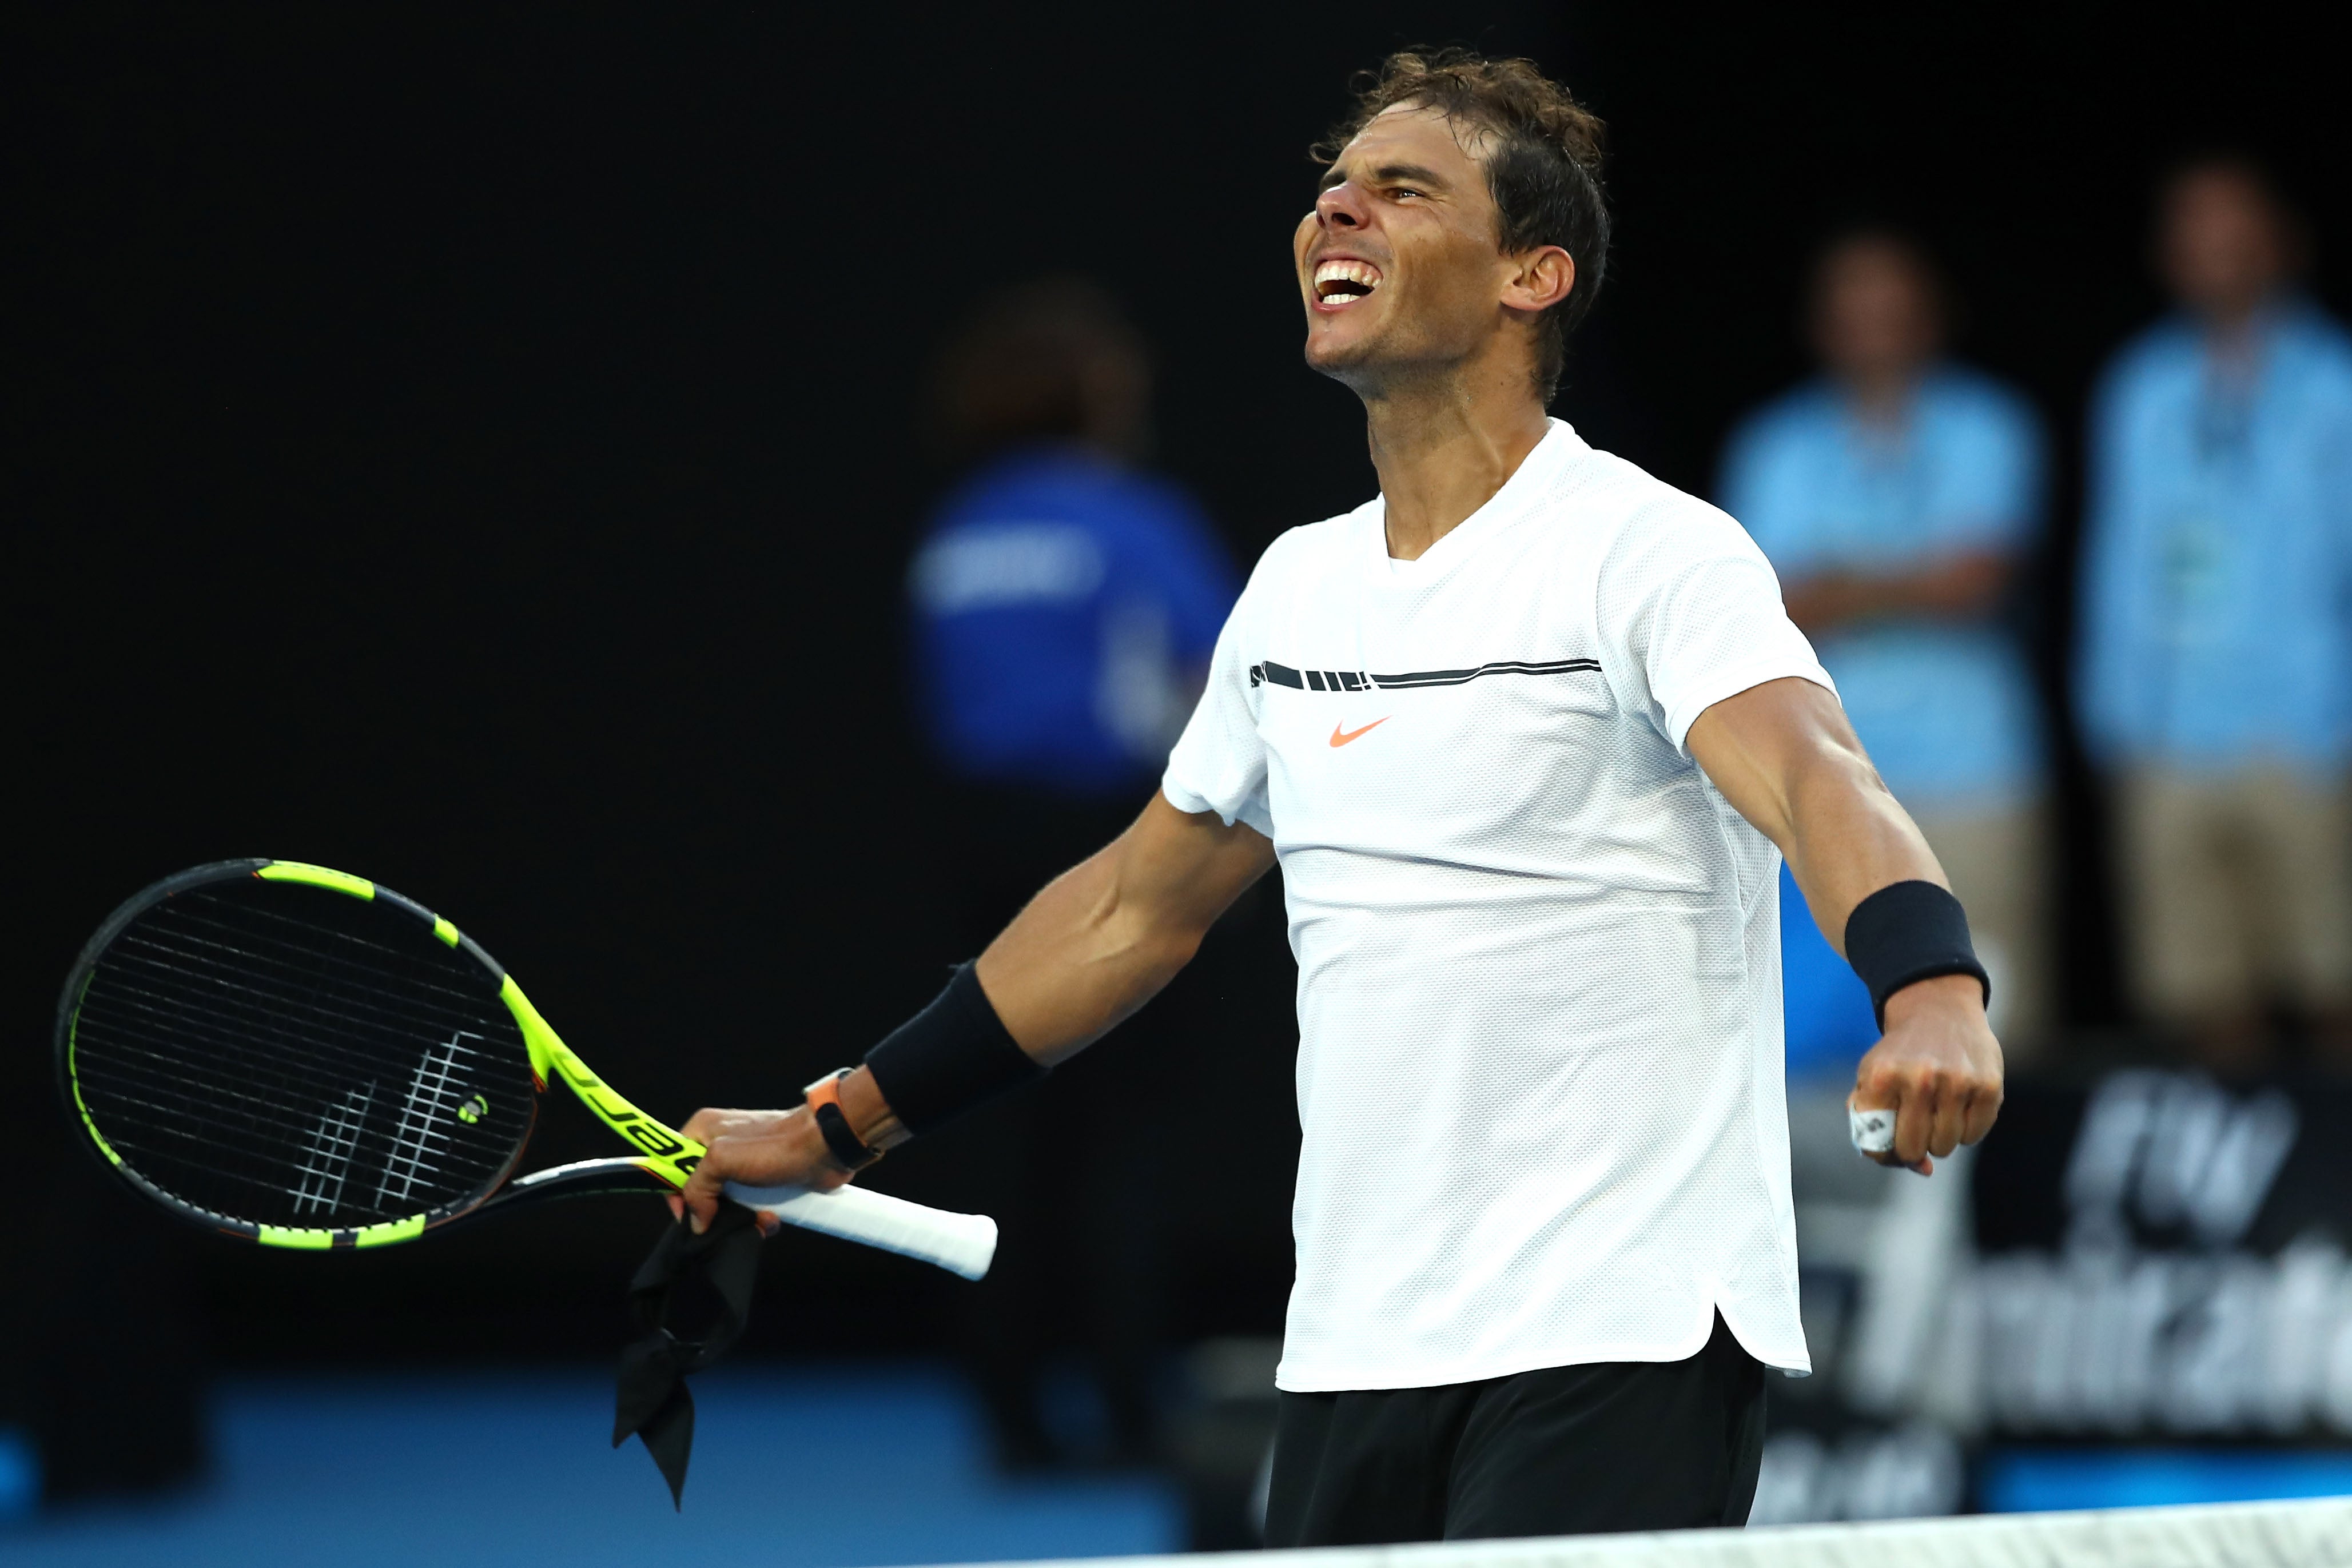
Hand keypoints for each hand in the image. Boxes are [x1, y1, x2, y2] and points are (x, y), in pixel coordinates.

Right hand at [672, 1105, 852, 1234]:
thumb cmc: (777, 1145)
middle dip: (713, 1211)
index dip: (675, 1192)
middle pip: (700, 1190)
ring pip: (726, 1204)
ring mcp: (744, 1165)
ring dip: (740, 1218)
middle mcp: (720, 1146)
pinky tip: (772, 1218)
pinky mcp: (764, 1182)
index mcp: (703, 1131)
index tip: (688, 1214)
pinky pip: (751, 1208)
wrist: (826, 1148)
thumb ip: (698, 1187)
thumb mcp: (723, 1159)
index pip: (671, 1165)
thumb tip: (697, 1218)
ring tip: (758, 1217)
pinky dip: (759, 1218)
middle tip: (725, 1219)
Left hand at [1850, 973, 2003, 1174]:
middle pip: (1912, 1149)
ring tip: (1937, 1108)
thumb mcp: (1872, 1080)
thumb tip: (1923, 1169)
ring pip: (1944, 1147)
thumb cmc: (1899, 1056)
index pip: (1877, 1144)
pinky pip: (1974, 1136)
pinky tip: (1959, 1104)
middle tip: (1916, 1124)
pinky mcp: (1988, 1086)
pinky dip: (1966, 1129)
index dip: (1884, 1151)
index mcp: (1882, 1077)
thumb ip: (1880, 1129)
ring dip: (1939, 1137)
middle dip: (1912, 1145)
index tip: (1892, 1140)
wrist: (1938, 1011)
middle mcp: (1919, 1078)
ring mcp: (1957, 1082)